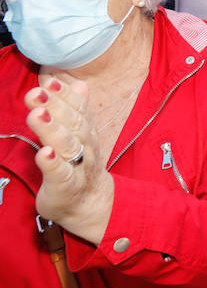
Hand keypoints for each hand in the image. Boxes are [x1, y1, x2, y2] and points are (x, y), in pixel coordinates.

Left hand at [24, 76, 114, 240]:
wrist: (89, 205)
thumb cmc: (79, 167)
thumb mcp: (81, 137)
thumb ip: (78, 111)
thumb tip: (80, 84)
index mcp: (87, 133)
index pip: (78, 109)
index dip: (64, 95)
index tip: (49, 82)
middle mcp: (85, 147)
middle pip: (72, 124)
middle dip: (54, 107)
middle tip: (36, 93)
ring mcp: (77, 167)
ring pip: (66, 145)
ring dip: (51, 129)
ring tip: (36, 114)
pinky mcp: (65, 187)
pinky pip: (61, 174)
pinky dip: (52, 163)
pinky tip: (43, 153)